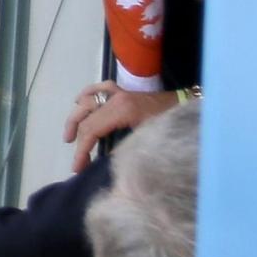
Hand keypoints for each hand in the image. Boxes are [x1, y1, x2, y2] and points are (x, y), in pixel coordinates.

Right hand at [63, 84, 178, 172]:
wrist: (187, 106)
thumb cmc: (172, 126)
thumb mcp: (148, 142)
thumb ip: (124, 150)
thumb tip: (105, 162)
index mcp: (122, 110)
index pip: (91, 130)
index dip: (81, 151)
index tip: (78, 168)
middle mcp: (115, 97)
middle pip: (85, 117)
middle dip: (77, 140)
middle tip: (77, 161)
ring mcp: (118, 92)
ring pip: (85, 101)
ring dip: (76, 118)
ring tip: (70, 137)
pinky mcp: (122, 91)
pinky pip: (97, 89)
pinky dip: (85, 96)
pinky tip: (79, 103)